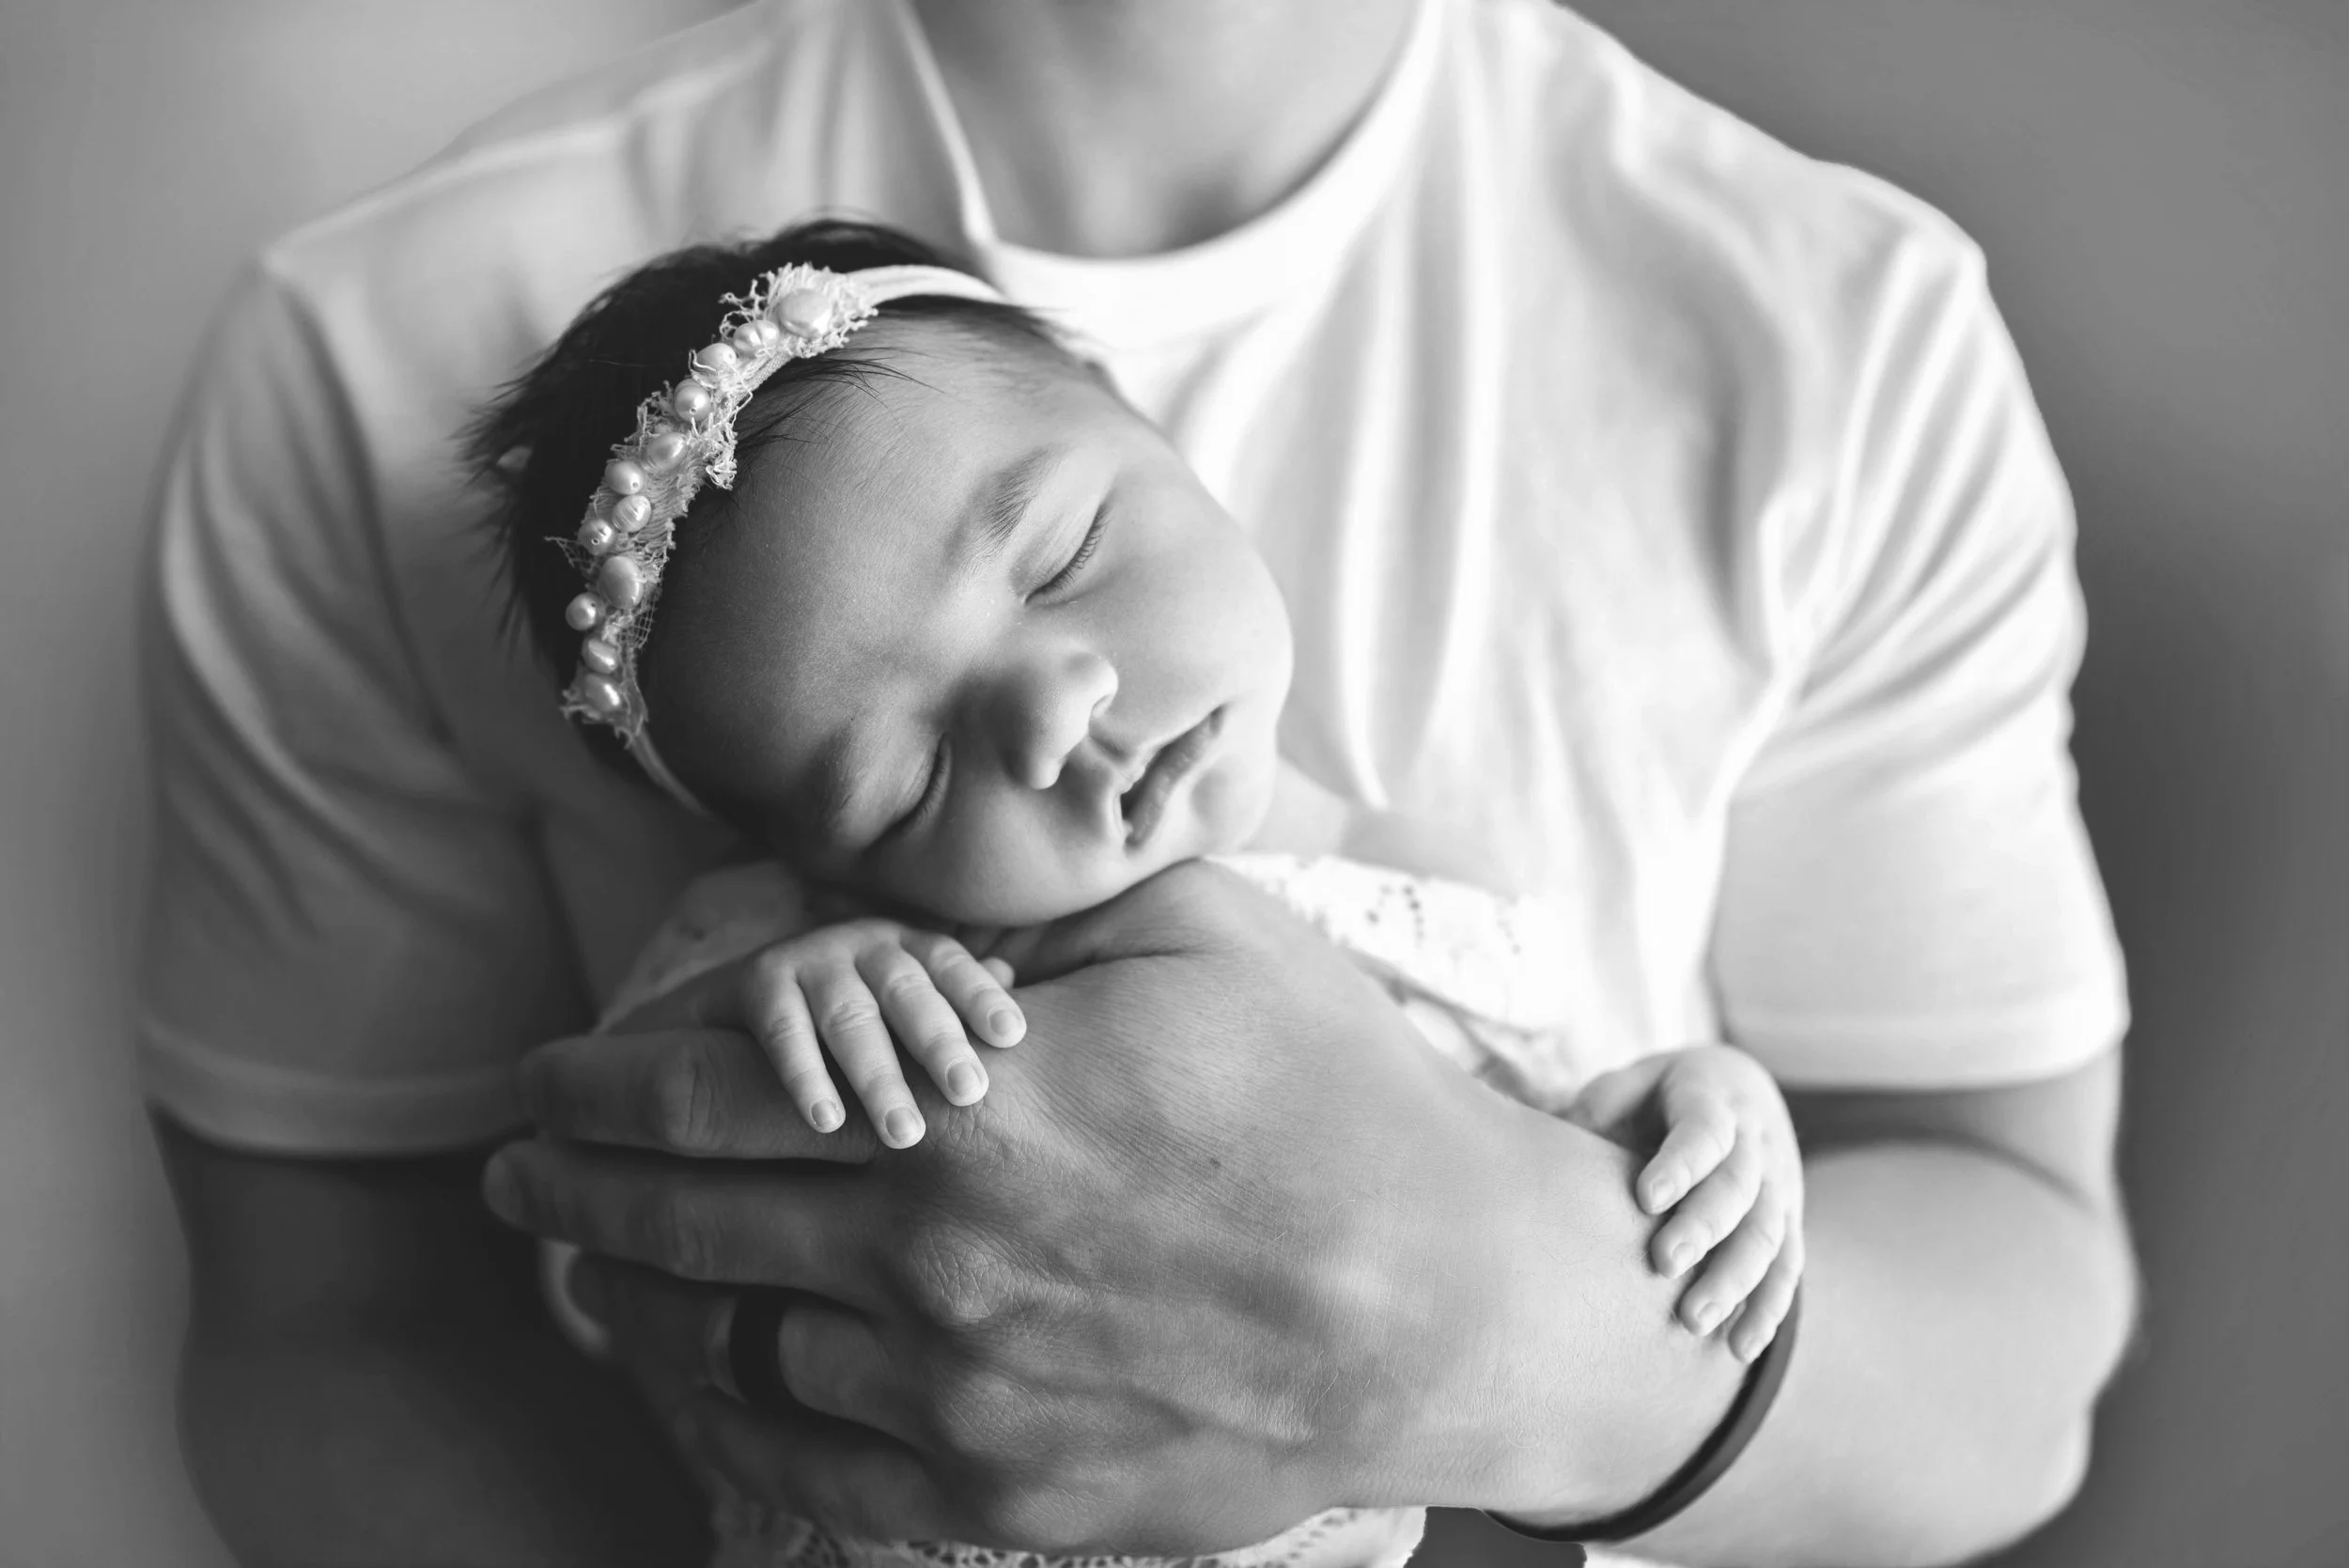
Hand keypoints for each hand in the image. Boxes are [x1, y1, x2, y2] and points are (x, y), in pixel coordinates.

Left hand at [482, 862, 1728, 1551]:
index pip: (710, 1093)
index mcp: (965, 1108)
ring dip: (641, 1305)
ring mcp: (962, 1398)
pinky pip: (817, 1468)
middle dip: (573, 1195)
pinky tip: (717, 1385)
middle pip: (682, 1228)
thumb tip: (889, 913)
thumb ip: (1015, 912)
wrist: (1452, 1302)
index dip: (598, 1084)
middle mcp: (932, 1262)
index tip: (546, 1077)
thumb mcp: (1188, 931)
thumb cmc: (1331, 1097)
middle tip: (520, 1177)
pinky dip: (740, 1419)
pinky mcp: (1006, 1497)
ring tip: (599, 1279)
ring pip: (731, 1352)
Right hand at [705, 919, 1022, 1147]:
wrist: (731, 1010)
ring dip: (879, 1076)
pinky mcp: (757, 979)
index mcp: (904, 946)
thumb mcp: (897, 1008)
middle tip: (969, 1094)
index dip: (980, 996)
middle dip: (939, 1043)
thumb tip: (1017, 1004)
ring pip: (850, 1017)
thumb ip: (951, 1005)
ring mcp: (808, 957)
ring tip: (906, 1135)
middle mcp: (861, 942)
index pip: (949, 966)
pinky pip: (783, 1031)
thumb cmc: (839, 1017)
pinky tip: (826, 1122)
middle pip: (907, 991)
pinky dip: (805, 1075)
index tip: (1013, 1036)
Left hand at [1567, 1044, 1804, 1362]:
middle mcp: (1756, 1143)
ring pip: (1767, 1236)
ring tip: (1693, 1320)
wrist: (1741, 1090)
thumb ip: (1604, 1102)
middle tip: (1663, 1264)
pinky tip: (1741, 1347)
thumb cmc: (1665, 1095)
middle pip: (1738, 1189)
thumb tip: (1562, 1136)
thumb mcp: (1635, 1079)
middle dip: (1704, 1229)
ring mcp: (1779, 1185)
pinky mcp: (1788, 1222)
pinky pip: (1787, 1268)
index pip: (1704, 1132)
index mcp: (1714, 1100)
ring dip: (1735, 1281)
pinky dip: (1768, 1309)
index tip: (1645, 1198)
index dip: (1680, 1165)